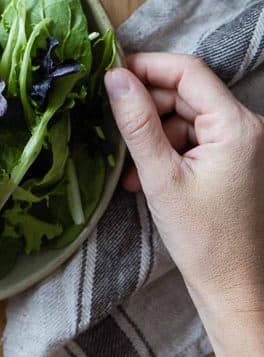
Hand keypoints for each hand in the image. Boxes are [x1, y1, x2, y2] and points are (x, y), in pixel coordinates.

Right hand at [105, 54, 263, 356]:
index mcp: (235, 125)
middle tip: (113, 124)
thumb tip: (114, 77)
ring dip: (153, 132)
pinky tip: (145, 175)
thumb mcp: (160, 177)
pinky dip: (167, 148)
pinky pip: (193, 136)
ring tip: (130, 166)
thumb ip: (136, 123)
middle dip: (146, 106)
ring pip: (185, 114)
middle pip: (186, 92)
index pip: (188, 71)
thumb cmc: (203, 240)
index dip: (147, 66)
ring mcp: (240, 143)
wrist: (234, 290)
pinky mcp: (232, 158)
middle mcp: (245, 126)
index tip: (111, 75)